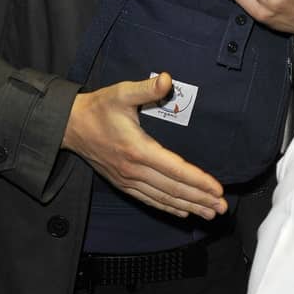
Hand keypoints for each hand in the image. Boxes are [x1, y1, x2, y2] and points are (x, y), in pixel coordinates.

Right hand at [62, 71, 227, 219]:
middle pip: (173, 189)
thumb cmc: (99, 108)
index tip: (217, 189)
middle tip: (222, 208)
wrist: (71, 126)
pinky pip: (149, 200)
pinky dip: (168, 207)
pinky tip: (182, 211)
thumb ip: (146, 88)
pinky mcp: (123, 183)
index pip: (175, 169)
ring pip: (163, 198)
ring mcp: (128, 179)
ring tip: (209, 213)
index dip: (198, 180)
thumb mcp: (121, 92)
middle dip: (200, 199)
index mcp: (137, 149)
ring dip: (188, 207)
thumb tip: (167, 79)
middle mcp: (134, 169)